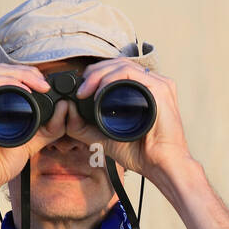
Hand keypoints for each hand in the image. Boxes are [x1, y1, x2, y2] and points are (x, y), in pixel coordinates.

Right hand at [0, 64, 71, 198]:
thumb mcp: (29, 141)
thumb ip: (47, 128)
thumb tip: (65, 111)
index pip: (4, 76)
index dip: (26, 74)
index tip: (45, 84)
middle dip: (25, 72)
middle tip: (44, 84)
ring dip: (18, 76)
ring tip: (37, 86)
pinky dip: (5, 85)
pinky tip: (22, 91)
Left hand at [66, 60, 199, 197]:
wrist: (161, 165)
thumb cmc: (141, 153)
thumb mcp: (104, 137)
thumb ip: (85, 126)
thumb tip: (68, 112)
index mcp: (143, 90)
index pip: (117, 70)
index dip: (96, 74)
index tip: (80, 90)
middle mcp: (152, 83)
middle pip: (117, 63)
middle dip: (93, 73)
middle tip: (80, 90)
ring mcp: (158, 84)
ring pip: (122, 65)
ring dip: (99, 75)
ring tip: (85, 91)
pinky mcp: (160, 89)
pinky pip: (130, 74)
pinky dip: (110, 80)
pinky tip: (99, 94)